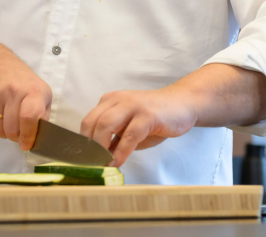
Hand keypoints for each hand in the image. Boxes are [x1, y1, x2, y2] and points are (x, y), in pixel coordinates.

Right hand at [0, 49, 51, 150]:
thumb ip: (43, 115)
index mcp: (34, 91)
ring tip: (7, 123)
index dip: (27, 136)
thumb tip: (39, 137)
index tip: (26, 144)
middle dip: (15, 136)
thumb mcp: (42, 93)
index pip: (29, 118)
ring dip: (2, 132)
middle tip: (17, 132)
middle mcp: (14, 90)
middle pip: (11, 128)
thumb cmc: (23, 82)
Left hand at [80, 86, 198, 167]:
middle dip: (89, 147)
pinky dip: (121, 152)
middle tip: (92, 164)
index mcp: (110, 101)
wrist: (182, 104)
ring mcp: (133, 105)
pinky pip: (129, 135)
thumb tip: (98, 159)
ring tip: (103, 164)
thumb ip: (115, 140)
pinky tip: (119, 162)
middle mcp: (118, 100)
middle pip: (92, 122)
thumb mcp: (130, 128)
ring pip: (106, 125)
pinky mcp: (148, 115)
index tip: (83, 161)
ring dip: (101, 148)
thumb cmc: (155, 118)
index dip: (83, 143)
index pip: (88, 121)